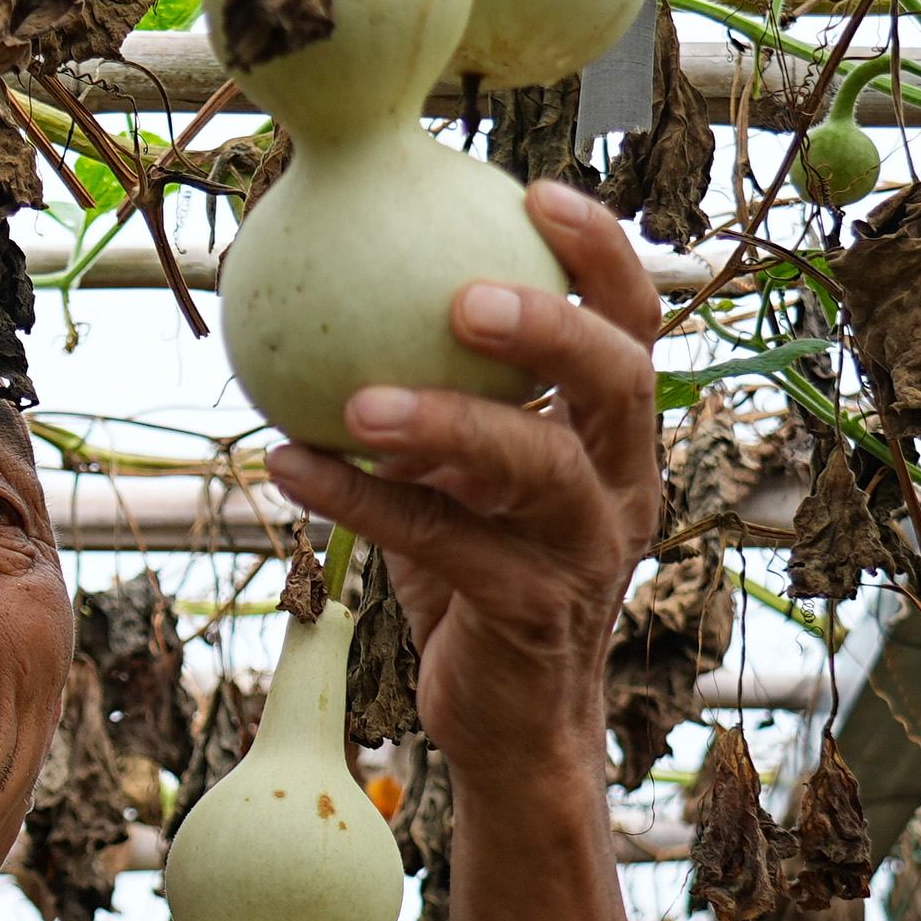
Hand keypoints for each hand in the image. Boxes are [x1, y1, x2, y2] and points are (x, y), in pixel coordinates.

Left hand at [263, 184, 664, 778]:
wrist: (510, 727)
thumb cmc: (478, 579)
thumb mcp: (461, 481)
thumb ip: (434, 402)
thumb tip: (339, 291)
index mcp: (616, 441)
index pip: (636, 330)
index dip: (604, 258)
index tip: (537, 194)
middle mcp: (621, 488)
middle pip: (620, 384)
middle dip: (552, 328)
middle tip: (462, 298)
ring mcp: (585, 554)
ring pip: (537, 471)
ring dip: (445, 423)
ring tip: (357, 400)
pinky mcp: (531, 615)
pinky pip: (440, 543)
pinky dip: (360, 500)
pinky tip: (285, 463)